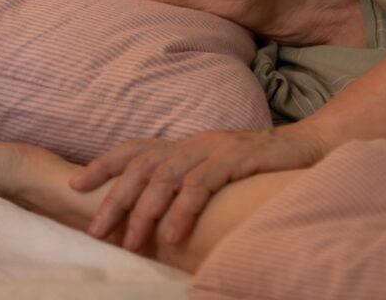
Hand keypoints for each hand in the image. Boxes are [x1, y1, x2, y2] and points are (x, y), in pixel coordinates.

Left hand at [68, 124, 327, 251]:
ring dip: (145, 212)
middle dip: (116, 198)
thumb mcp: (219, 170)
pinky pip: (202, 185)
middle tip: (96, 230)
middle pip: (143, 166)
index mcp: (188, 144)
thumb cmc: (263, 166)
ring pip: (167, 177)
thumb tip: (160, 213)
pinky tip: (175, 234)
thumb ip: (192, 182)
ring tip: (131, 242)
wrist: (310, 145)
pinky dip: (184, 211)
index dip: (105, 163)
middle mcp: (196, 142)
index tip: (75, 184)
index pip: (137, 148)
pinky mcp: (237, 158)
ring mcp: (215, 148)